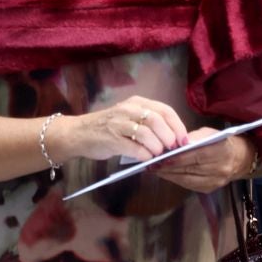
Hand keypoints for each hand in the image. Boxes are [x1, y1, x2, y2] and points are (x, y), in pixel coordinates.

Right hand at [54, 96, 189, 164]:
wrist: (77, 133)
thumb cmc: (108, 127)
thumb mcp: (129, 118)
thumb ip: (148, 124)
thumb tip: (173, 139)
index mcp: (137, 102)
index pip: (165, 110)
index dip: (178, 126)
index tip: (183, 140)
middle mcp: (129, 109)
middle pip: (158, 120)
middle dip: (169, 137)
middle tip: (170, 148)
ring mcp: (119, 123)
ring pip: (147, 133)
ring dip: (157, 147)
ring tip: (157, 154)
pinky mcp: (111, 138)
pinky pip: (134, 148)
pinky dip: (144, 155)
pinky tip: (145, 158)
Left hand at [158, 135, 257, 193]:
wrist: (240, 158)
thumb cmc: (221, 141)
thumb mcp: (209, 133)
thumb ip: (191, 139)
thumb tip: (171, 146)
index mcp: (221, 151)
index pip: (193, 156)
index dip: (175, 158)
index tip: (158, 157)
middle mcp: (219, 169)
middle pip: (187, 169)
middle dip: (167, 167)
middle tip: (150, 164)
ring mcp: (215, 181)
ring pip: (185, 179)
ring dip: (168, 174)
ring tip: (154, 169)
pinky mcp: (210, 189)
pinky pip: (188, 185)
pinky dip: (175, 179)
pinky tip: (166, 174)